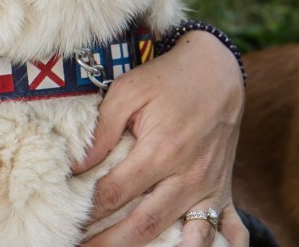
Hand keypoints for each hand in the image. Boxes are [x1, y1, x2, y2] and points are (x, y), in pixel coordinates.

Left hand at [72, 30, 247, 245]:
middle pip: (145, 225)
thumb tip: (78, 167)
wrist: (216, 69)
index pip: (117, 193)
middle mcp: (188, 175)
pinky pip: (230, 229)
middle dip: (110, 244)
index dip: (89, 210)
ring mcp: (210, 186)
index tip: (68, 220)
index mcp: (161, 149)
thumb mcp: (128, 90)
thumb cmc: (167, 79)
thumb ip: (103, 129)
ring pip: (184, 237)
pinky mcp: (224, 189)